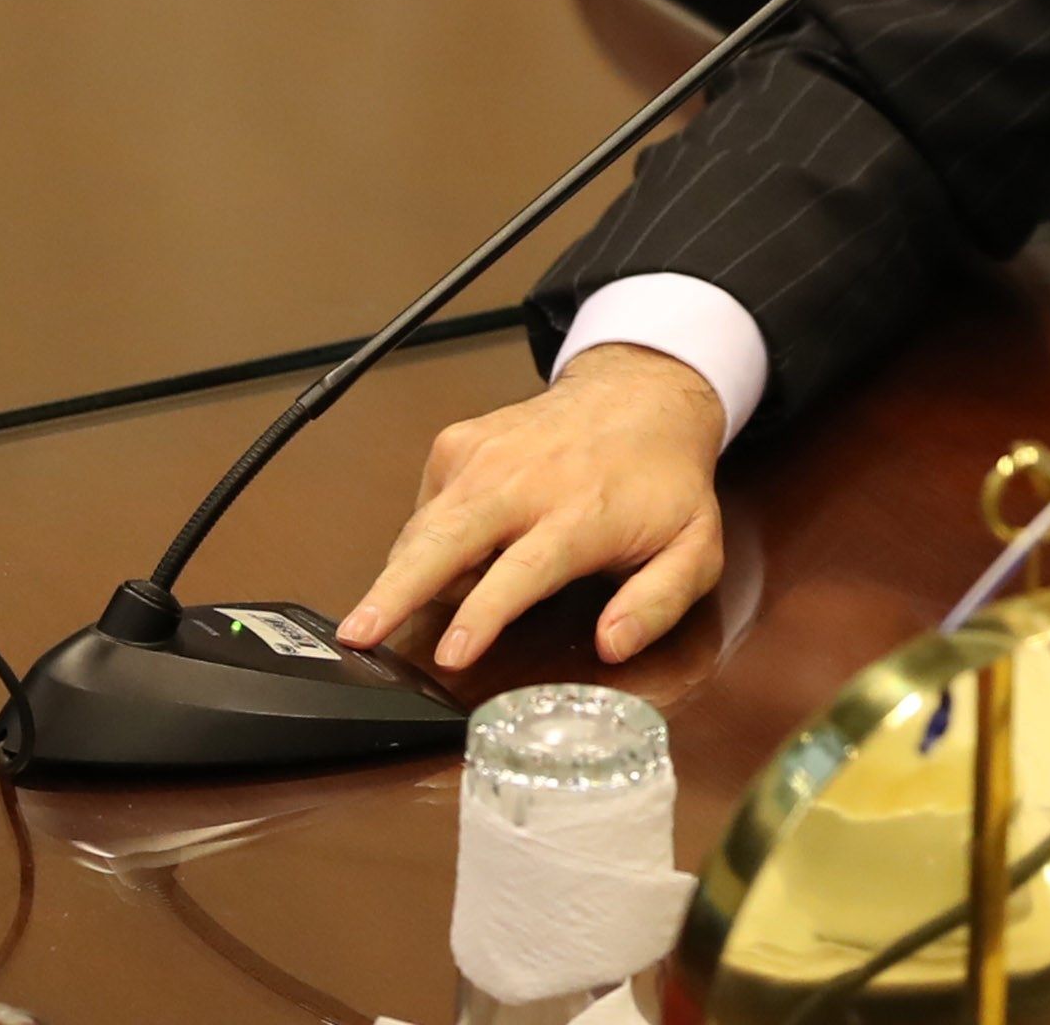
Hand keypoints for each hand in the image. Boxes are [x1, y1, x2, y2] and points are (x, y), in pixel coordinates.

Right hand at [338, 345, 727, 673]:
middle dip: (396, 590)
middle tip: (355, 635)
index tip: (452, 652)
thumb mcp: (693, 548)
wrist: (641, 396)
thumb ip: (659, 601)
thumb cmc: (663, 483)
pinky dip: (430, 542)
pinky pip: (425, 511)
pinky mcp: (457, 444)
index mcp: (582, 515)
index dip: (486, 612)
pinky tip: (467, 548)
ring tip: (391, 613)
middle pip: (447, 541)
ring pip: (421, 528)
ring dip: (400, 577)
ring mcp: (484, 457)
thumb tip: (613, 644)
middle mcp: (525, 481)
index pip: (525, 570)